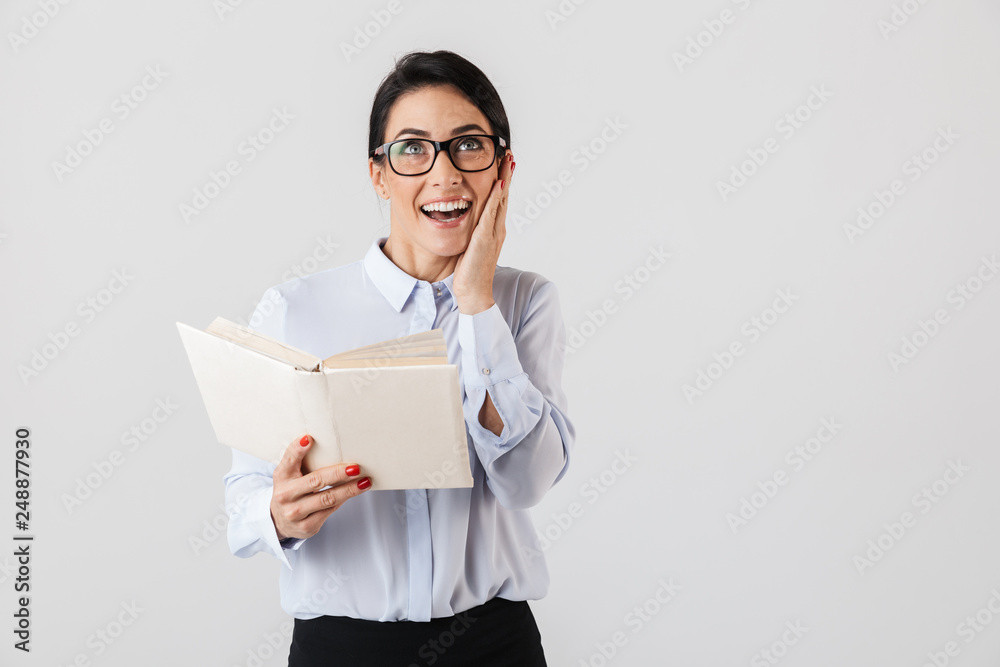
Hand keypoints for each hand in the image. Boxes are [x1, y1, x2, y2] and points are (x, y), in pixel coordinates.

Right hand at [269, 434, 371, 540]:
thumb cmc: (291, 490)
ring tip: (365, 481)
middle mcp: (285, 495)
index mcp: (282, 477)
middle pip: (316, 481)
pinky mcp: (307, 526)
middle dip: (338, 474)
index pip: (289, 460)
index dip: (298, 449)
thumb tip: (328, 443)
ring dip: (349, 489)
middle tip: (356, 467)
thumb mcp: (289, 474)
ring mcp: (295, 513)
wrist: (280, 521)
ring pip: (327, 498)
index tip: (309, 438)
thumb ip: (300, 460)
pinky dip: (344, 499)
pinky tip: (356, 491)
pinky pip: (330, 510)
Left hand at [452, 151, 514, 314]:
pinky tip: (497, 184)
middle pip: (504, 196)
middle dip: (507, 174)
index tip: (504, 164)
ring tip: (507, 161)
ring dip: (504, 179)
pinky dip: (495, 198)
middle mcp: (497, 229)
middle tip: (509, 154)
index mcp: (493, 230)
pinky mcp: (485, 239)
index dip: (502, 181)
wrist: (474, 292)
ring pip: (501, 200)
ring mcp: (493, 233)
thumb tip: (466, 220)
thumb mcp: (471, 246)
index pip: (499, 200)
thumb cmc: (470, 272)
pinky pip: (491, 213)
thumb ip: (472, 232)